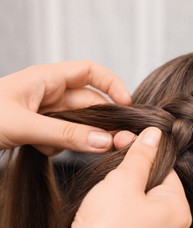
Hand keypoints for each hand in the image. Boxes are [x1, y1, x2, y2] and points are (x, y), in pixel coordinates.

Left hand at [0, 61, 131, 154]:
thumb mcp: (24, 124)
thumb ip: (66, 134)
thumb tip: (104, 141)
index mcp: (46, 78)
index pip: (90, 72)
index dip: (112, 84)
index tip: (126, 104)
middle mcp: (48, 92)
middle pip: (88, 103)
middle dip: (100, 122)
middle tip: (114, 142)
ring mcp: (44, 111)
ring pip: (77, 123)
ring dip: (76, 138)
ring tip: (54, 145)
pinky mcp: (39, 128)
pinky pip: (62, 136)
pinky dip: (58, 146)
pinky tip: (40, 149)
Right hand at [46, 127, 191, 227]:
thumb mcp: (125, 181)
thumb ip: (141, 156)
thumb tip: (154, 135)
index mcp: (177, 211)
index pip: (167, 169)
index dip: (146, 151)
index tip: (127, 137)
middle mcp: (166, 225)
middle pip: (152, 181)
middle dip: (131, 166)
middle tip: (114, 148)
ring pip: (135, 195)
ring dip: (120, 183)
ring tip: (105, 182)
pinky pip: (124, 211)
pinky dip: (112, 201)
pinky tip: (100, 199)